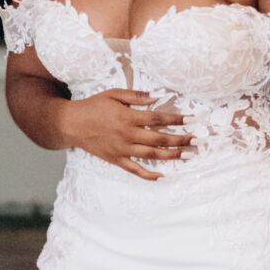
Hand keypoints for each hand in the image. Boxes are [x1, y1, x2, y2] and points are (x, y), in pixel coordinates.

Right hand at [61, 89, 191, 180]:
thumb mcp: (113, 94)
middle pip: (160, 139)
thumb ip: (136, 97)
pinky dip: (149, 175)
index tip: (191, 119)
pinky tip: (163, 176)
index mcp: (128, 117)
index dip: (177, 119)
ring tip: (188, 155)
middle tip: (197, 140)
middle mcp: (127, 135)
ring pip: (152, 155)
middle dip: (181, 139)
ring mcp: (122, 149)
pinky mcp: (116, 160)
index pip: (158, 119)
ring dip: (172, 156)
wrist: (71, 124)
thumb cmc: (93, 106)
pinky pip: (135, 170)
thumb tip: (156, 97)